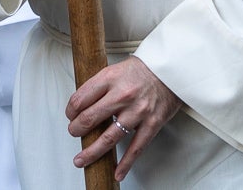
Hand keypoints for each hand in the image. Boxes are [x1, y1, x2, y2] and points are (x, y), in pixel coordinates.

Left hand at [67, 56, 181, 179]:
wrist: (172, 70)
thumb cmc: (143, 69)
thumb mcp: (116, 69)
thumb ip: (100, 86)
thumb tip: (82, 106)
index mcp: (110, 78)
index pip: (80, 99)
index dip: (70, 111)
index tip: (70, 115)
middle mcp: (122, 94)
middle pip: (89, 119)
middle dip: (76, 130)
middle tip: (74, 133)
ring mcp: (137, 111)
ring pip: (108, 138)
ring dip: (91, 152)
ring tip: (81, 159)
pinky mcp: (152, 123)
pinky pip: (135, 148)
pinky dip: (125, 164)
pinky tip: (117, 173)